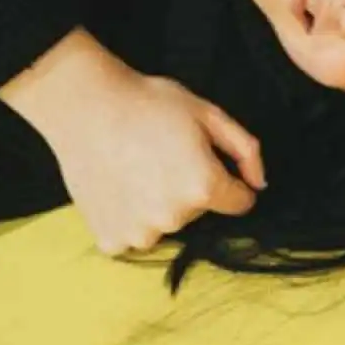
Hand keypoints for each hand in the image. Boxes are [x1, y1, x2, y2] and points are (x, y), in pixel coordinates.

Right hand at [0, 30, 264, 254]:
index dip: (229, 179)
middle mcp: (174, 219)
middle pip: (200, 211)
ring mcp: (139, 233)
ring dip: (160, 204)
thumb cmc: (151, 104)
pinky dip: (131, 215)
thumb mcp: (210, 113)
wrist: (86, 107)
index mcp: (203, 187)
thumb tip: (258, 184)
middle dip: (191, 187)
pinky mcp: (110, 240)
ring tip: (138, 167)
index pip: (239, 202)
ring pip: (167, 223)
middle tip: (164, 154)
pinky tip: (120, 184)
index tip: (207, 160)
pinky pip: (135, 235)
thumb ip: (245, 150)